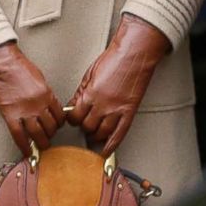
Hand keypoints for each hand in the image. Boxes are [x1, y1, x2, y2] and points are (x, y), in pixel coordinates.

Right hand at [0, 43, 63, 155]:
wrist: (2, 63)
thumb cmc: (18, 66)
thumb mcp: (39, 78)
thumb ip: (45, 93)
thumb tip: (48, 105)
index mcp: (47, 94)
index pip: (59, 115)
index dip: (59, 123)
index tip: (56, 125)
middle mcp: (38, 104)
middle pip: (50, 127)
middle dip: (51, 134)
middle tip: (48, 136)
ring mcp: (24, 111)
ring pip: (37, 134)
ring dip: (41, 142)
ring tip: (41, 145)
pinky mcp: (10, 114)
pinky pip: (19, 135)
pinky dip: (23, 145)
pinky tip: (26, 151)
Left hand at [65, 15, 169, 154]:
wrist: (134, 54)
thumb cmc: (113, 59)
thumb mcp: (90, 73)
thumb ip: (81, 91)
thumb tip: (73, 103)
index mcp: (90, 94)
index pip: (75, 116)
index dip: (72, 119)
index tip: (73, 118)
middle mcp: (103, 105)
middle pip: (87, 126)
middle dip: (84, 126)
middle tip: (84, 122)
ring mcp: (117, 110)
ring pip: (102, 132)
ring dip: (96, 134)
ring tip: (94, 131)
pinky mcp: (129, 112)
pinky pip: (119, 134)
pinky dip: (112, 145)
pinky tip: (106, 151)